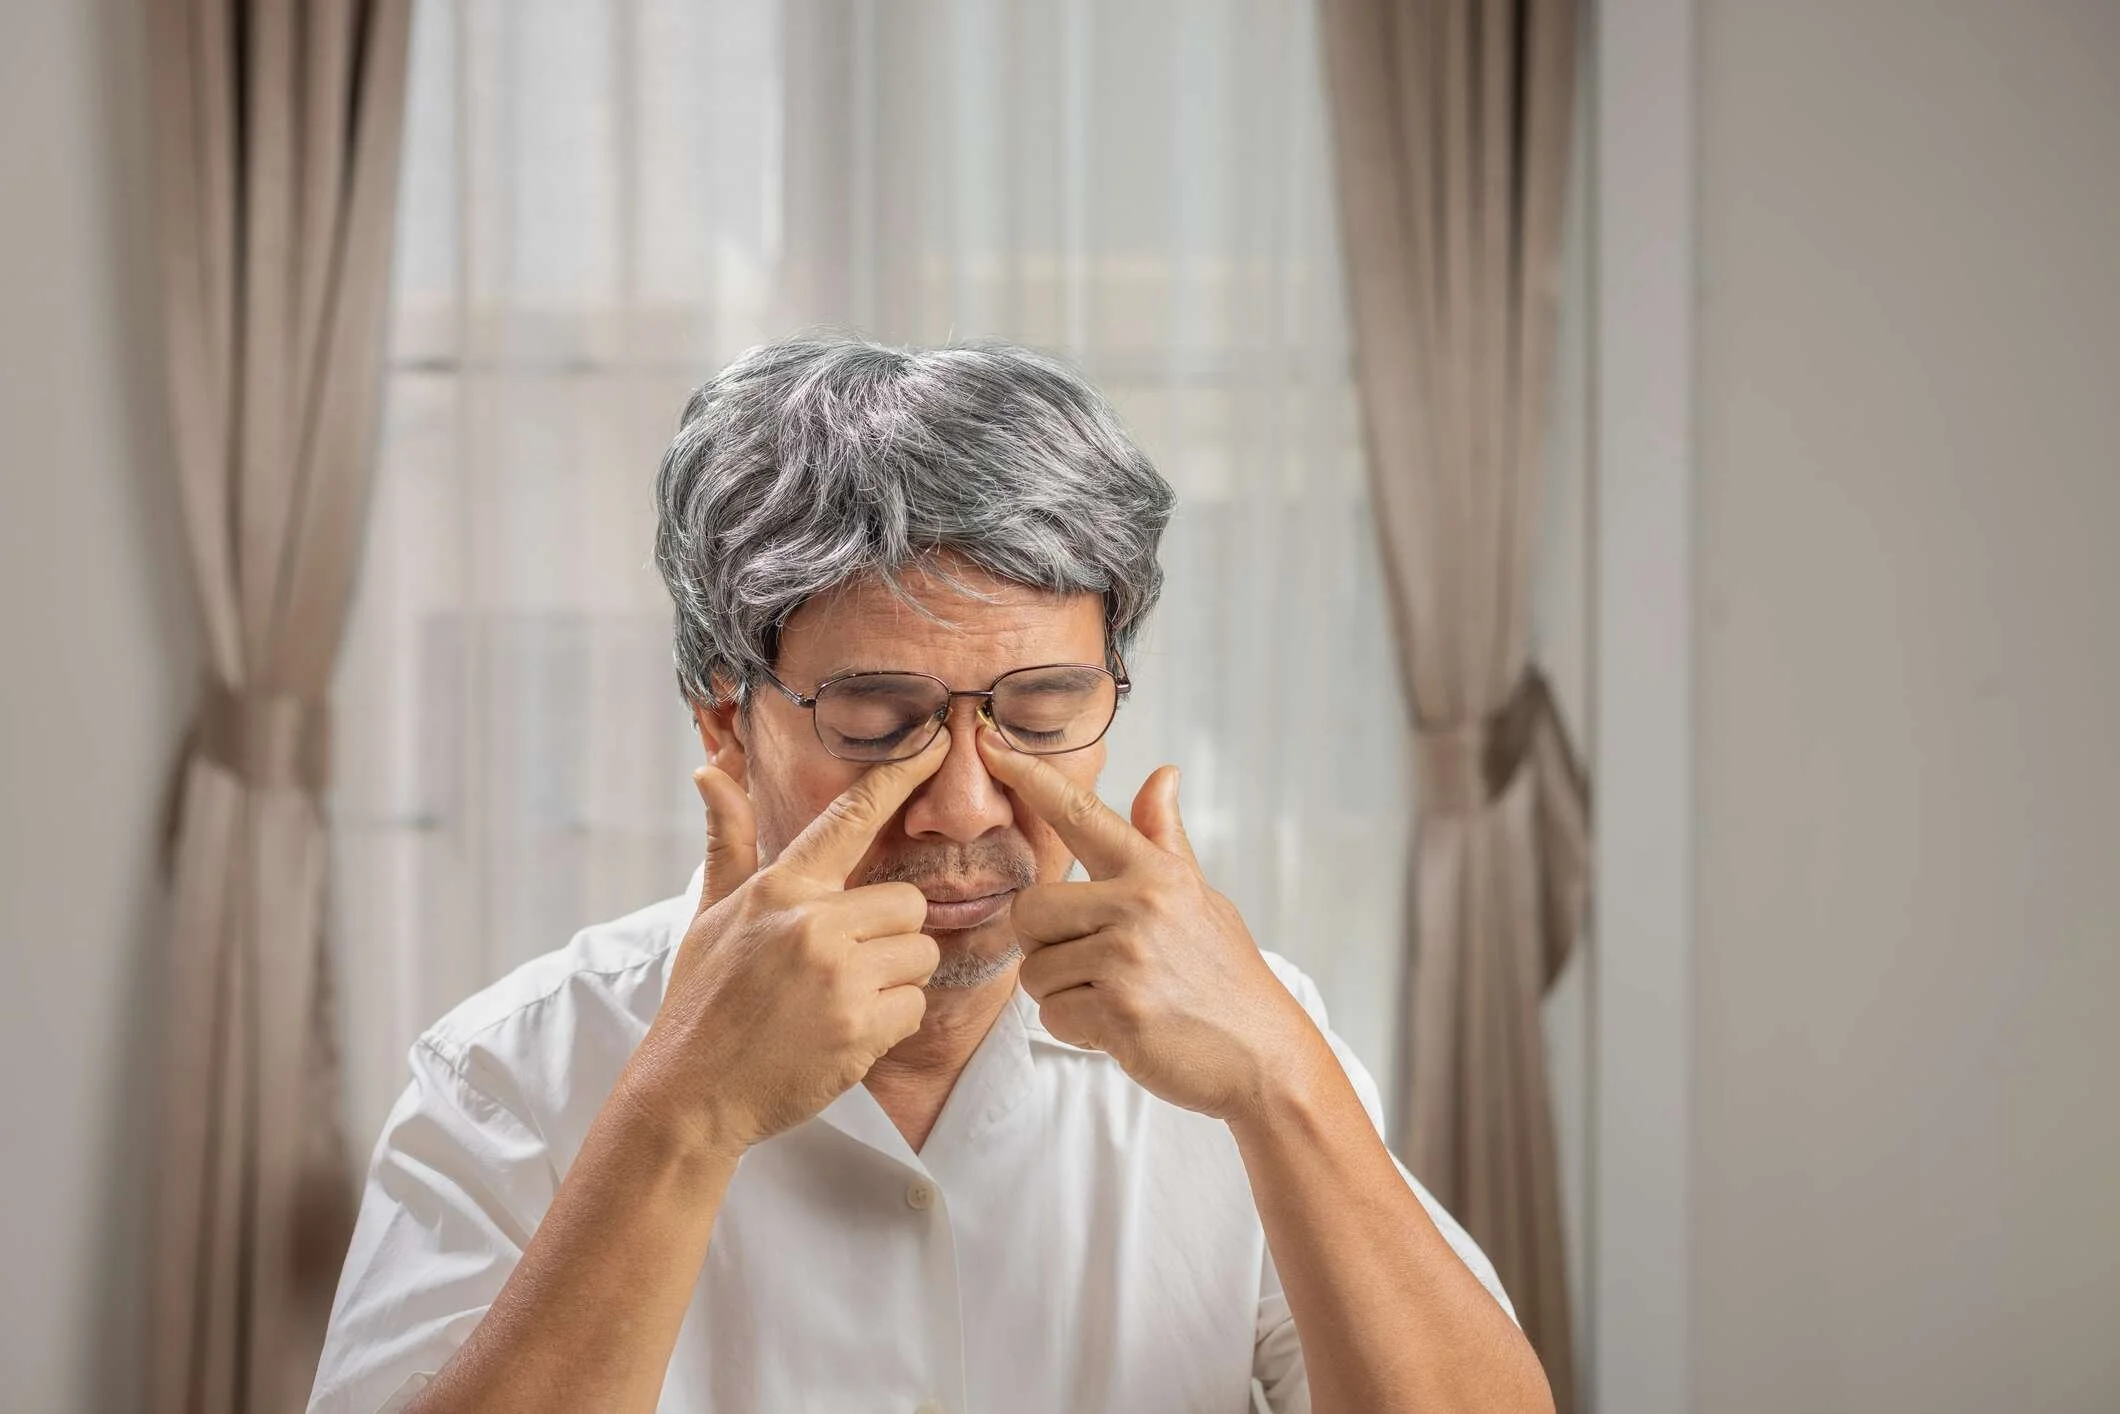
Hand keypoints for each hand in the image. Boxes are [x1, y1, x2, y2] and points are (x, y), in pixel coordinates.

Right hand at [624, 733, 950, 1157]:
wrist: (690, 1094)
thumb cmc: (702, 1000)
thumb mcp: (710, 915)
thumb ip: (728, 843)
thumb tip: (710, 773)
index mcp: (779, 888)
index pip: (851, 818)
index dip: (900, 775)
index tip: (938, 740)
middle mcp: (811, 924)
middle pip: (909, 903)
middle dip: (891, 935)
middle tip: (844, 966)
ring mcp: (838, 977)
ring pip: (920, 954)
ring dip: (894, 980)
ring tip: (839, 1001)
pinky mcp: (859, 1028)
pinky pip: (915, 1006)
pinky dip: (891, 1023)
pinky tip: (844, 1033)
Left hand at [976, 728, 1323, 1123]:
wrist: (1264, 1058)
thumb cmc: (1226, 977)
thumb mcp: (1201, 898)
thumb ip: (1165, 840)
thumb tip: (1162, 774)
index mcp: (1155, 872)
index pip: (1079, 813)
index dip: (1028, 776)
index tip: (986, 743)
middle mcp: (1140, 904)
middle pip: (1030, 910)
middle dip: (1046, 946)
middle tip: (1094, 966)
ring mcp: (1128, 956)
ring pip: (1035, 971)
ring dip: (1065, 995)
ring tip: (1118, 999)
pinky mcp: (1119, 1010)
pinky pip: (1053, 1016)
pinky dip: (1079, 1031)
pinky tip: (1122, 1028)